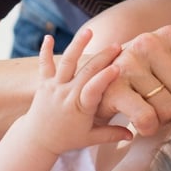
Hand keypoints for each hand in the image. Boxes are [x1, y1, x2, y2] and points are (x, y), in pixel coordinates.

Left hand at [24, 31, 132, 154]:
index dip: (105, 78)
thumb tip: (133, 135)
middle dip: (103, 57)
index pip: (94, 89)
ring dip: (78, 45)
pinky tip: (48, 37)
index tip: (118, 66)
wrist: (36, 140)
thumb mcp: (90, 139)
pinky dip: (45, 51)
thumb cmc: (66, 139)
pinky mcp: (44, 83)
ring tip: (89, 31)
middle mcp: (67, 94)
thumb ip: (112, 134)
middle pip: (86, 71)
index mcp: (80, 107)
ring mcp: (54, 87)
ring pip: (66, 62)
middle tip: (118, 46)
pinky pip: (44, 65)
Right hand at [96, 22, 170, 134]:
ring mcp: (129, 62)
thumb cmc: (142, 73)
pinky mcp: (111, 85)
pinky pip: (147, 119)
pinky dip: (145, 127)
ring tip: (143, 104)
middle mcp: (150, 42)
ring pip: (169, 110)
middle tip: (158, 100)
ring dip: (160, 118)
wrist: (90, 81)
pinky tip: (133, 118)